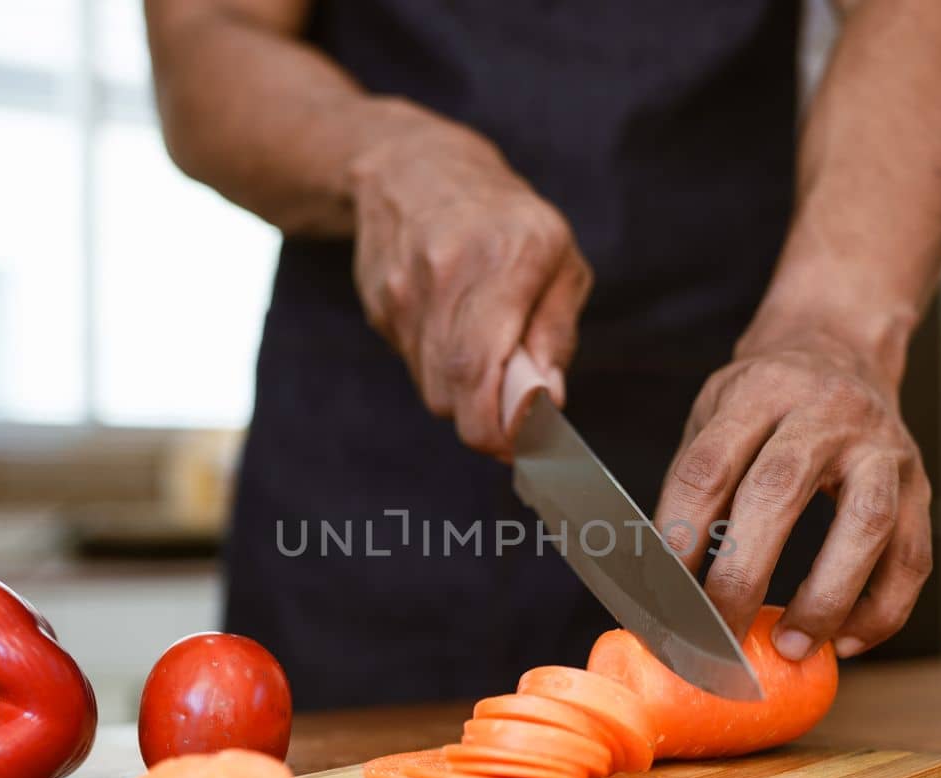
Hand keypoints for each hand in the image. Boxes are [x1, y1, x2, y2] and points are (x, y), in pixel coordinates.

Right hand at [347, 111, 591, 454]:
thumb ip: (555, 332)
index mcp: (503, 259)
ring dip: (466, 397)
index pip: (479, 369)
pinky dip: (443, 370)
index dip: (497, 426)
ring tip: (492, 362)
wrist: (413, 167)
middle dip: (488, 423)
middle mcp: (446, 275)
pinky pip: (416, 366)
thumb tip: (547, 402)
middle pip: (452, 393)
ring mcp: (403, 293)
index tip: (522, 445)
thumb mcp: (559, 257)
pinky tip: (456, 332)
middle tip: (518, 421)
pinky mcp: (381, 307)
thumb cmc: (504, 217)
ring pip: (432, 388)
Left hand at [653, 333, 932, 660]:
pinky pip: (911, 557)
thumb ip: (696, 483)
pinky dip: (881, 610)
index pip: (709, 466)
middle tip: (717, 636)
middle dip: (742, 574)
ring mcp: (882, 448)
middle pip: (780, 491)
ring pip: (865, 525)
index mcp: (759, 391)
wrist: (841, 350)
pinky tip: (844, 641)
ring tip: (791, 647)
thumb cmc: (767, 399)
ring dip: (825, 597)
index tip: (663, 595)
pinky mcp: (920, 485)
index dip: (682, 534)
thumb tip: (666, 579)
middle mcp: (826, 413)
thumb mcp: (716, 412)